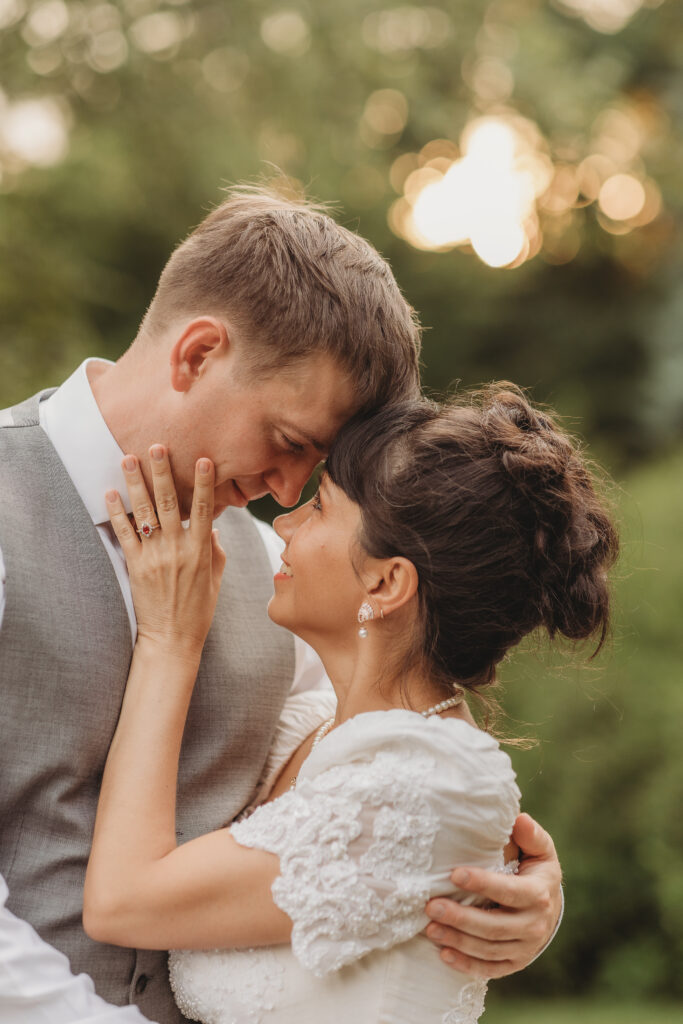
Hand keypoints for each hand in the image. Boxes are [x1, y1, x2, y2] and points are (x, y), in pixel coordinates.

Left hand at [106, 446, 225, 657]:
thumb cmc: (198, 611)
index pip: (205, 509)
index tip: (203, 459)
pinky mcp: (136, 566)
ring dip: (137, 483)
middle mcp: (178, 549)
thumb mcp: (216, 580)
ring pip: (145, 512)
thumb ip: (214, 550)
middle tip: (157, 446)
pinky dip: (116, 512)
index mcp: (201, 551)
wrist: (173, 639)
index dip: (204, 483)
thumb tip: (210, 526)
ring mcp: (155, 556)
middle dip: (163, 472)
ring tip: (129, 458)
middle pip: (171, 502)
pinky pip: (124, 534)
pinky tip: (110, 493)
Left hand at [424, 813, 562, 977]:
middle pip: (494, 926)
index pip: (508, 891)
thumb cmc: (536, 870)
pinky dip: (467, 964)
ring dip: (458, 940)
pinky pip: (490, 969)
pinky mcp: (515, 962)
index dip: (482, 884)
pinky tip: (444, 954)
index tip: (454, 874)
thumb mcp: (540, 850)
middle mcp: (534, 925)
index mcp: (538, 894)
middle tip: (431, 906)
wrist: (550, 906)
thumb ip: (530, 835)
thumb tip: (519, 819)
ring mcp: (525, 948)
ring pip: (489, 949)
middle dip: (461, 918)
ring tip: (430, 928)